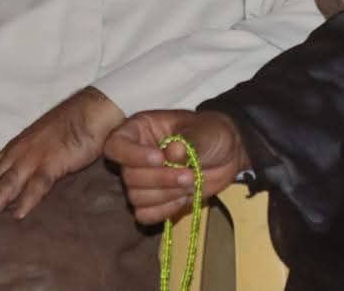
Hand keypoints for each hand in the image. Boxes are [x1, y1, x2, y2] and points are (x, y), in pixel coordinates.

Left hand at [0, 87, 123, 227]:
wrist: (92, 110)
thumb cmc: (68, 126)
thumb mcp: (39, 142)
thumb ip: (25, 160)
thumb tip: (15, 183)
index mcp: (14, 148)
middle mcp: (18, 152)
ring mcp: (34, 156)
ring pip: (5, 183)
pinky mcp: (53, 161)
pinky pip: (37, 183)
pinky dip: (26, 199)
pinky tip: (17, 215)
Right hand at [106, 110, 249, 224]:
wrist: (228, 153)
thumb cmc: (211, 133)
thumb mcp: (204, 130)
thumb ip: (189, 140)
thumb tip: (172, 153)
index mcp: (139, 130)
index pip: (115, 145)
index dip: (132, 155)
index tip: (159, 158)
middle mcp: (135, 156)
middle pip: (128, 177)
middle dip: (161, 179)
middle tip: (189, 175)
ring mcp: (143, 180)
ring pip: (136, 198)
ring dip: (165, 195)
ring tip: (190, 182)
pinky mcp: (153, 201)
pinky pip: (144, 215)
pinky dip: (164, 211)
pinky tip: (184, 198)